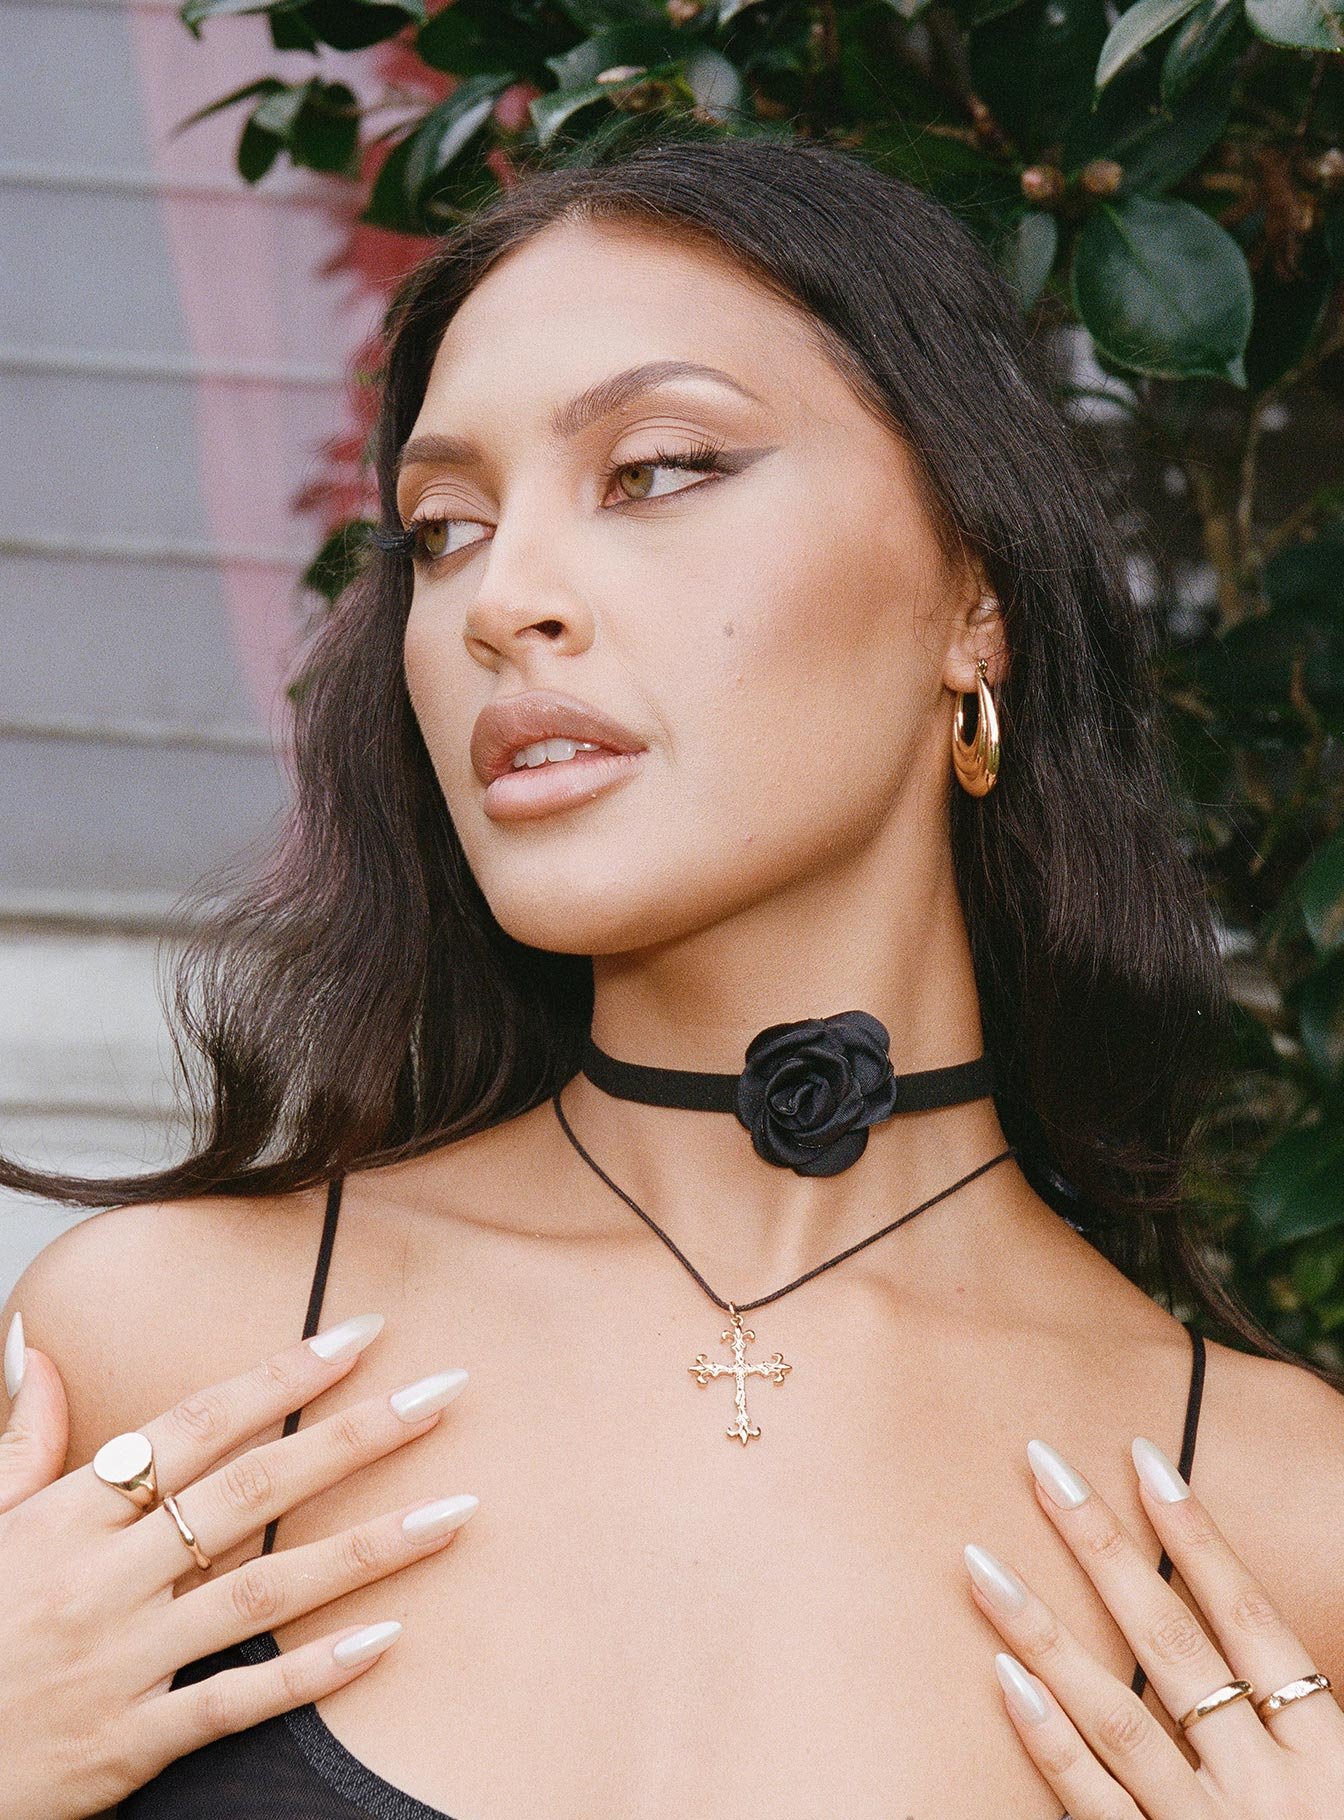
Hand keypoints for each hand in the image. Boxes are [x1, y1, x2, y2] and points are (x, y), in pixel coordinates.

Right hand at [0, 1312, 476, 1819]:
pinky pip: (236, 1701)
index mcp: (68, 1517)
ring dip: (368, 1547)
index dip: (281, 1376)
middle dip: (353, 1437)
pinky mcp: (131, 1743)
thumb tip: (28, 1339)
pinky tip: (388, 1637)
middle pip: (249, 1492)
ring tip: (455, 1511)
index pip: (194, 1426)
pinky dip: (312, 1673)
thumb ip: (19, 1437)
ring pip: (264, 1593)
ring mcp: (123, 1663)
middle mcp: (103, 1580)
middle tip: (442, 1394)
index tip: (361, 1334)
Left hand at [962, 1432, 1343, 1818]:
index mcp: (1329, 1756)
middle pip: (1174, 1643)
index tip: (1141, 1456)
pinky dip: (1047, 1741)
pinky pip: (1093, 1805)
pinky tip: (1002, 1677)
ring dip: (1041, 1631)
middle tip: (1040, 1464)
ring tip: (978, 1560)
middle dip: (1102, 1546)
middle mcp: (1269, 1787)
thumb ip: (1305, 1710)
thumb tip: (1251, 1626)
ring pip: (1115, 1714)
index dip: (1198, 1535)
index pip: (1253, 1618)